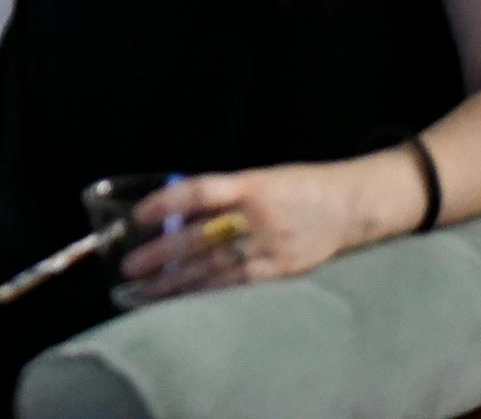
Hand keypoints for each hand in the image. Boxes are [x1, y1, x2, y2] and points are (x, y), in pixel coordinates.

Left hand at [119, 164, 368, 301]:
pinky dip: (212, 292)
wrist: (351, 205)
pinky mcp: (283, 270)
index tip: (139, 216)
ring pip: (217, 267)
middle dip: (163, 254)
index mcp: (250, 185)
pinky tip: (187, 301)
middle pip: (202, 236)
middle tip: (130, 266)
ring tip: (146, 292)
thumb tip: (175, 214)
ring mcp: (271, 246)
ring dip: (179, 281)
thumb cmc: (295, 186)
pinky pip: (241, 284)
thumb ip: (220, 196)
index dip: (168, 203)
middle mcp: (258, 216)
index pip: (200, 191)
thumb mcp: (257, 179)